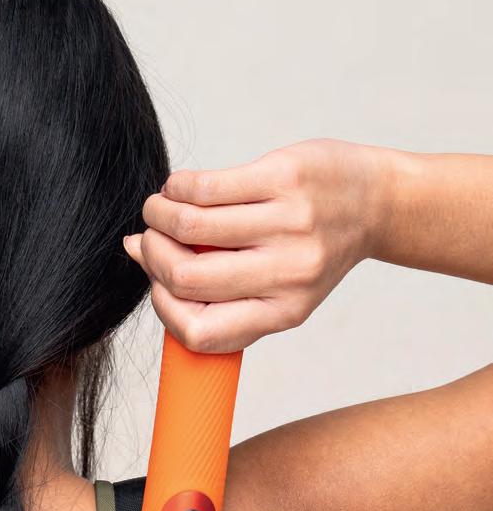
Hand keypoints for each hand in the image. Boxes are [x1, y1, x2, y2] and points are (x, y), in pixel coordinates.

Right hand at [123, 139, 384, 352]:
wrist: (375, 202)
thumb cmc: (314, 247)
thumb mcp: (278, 288)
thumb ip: (216, 286)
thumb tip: (134, 254)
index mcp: (284, 312)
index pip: (201, 332)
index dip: (164, 310)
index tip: (159, 284)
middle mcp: (288, 273)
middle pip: (187, 277)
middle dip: (154, 256)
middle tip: (149, 239)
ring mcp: (287, 223)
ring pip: (191, 226)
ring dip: (158, 215)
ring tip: (157, 209)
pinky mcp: (283, 177)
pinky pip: (208, 185)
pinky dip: (179, 186)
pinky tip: (178, 188)